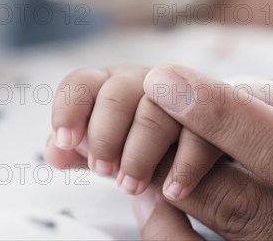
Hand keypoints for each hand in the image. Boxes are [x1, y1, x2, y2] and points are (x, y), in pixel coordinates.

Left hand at [44, 65, 221, 197]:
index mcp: (116, 86)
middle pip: (117, 92)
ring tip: (134, 185)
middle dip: (105, 135)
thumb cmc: (153, 150)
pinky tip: (172, 190)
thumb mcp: (114, 150)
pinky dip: (183, 164)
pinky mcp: (216, 121)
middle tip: (104, 171)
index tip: (68, 141)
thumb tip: (56, 150)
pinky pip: (201, 134)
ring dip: (140, 152)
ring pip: (157, 109)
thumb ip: (84, 149)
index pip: (84, 82)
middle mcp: (148, 83)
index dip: (70, 108)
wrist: (213, 150)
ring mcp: (184, 98)